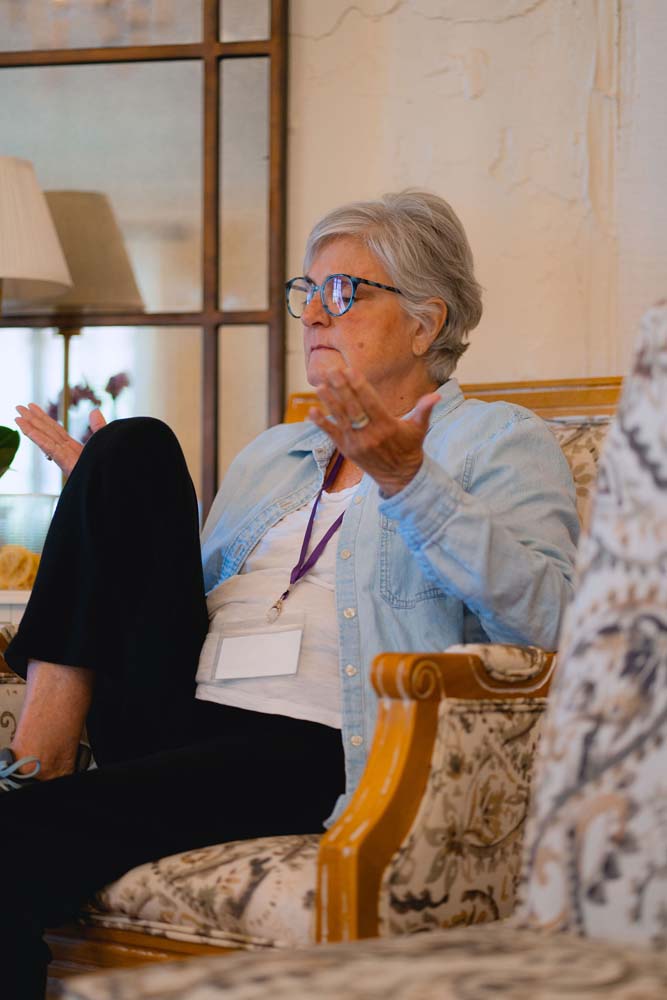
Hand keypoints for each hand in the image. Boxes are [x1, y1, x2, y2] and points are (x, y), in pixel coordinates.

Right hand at [15, 404, 106, 477]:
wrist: (112, 484)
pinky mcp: (68, 464)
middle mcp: (68, 452)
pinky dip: (39, 439)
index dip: (44, 418)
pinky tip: (27, 429)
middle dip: (33, 420)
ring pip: (45, 439)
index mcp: (75, 448)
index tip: (32, 408)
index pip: (56, 430)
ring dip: (30, 427)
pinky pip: (51, 449)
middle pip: (47, 432)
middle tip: (18, 407)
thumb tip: (94, 411)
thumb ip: (99, 427)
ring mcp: (66, 459)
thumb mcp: (105, 441)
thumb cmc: (109, 466)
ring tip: (17, 417)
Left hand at [309, 368, 439, 496]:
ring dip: (329, 402)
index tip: (350, 372)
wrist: (400, 476)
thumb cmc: (410, 447)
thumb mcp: (419, 428)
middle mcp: (370, 435)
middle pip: (353, 408)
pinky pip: (332, 435)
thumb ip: (425, 409)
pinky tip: (312, 411)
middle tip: (332, 371)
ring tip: (320, 385)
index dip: (360, 387)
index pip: (371, 403)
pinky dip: (322, 423)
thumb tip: (437, 395)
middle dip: (341, 388)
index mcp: (387, 426)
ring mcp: (357, 443)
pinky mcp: (347, 450)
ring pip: (341, 419)